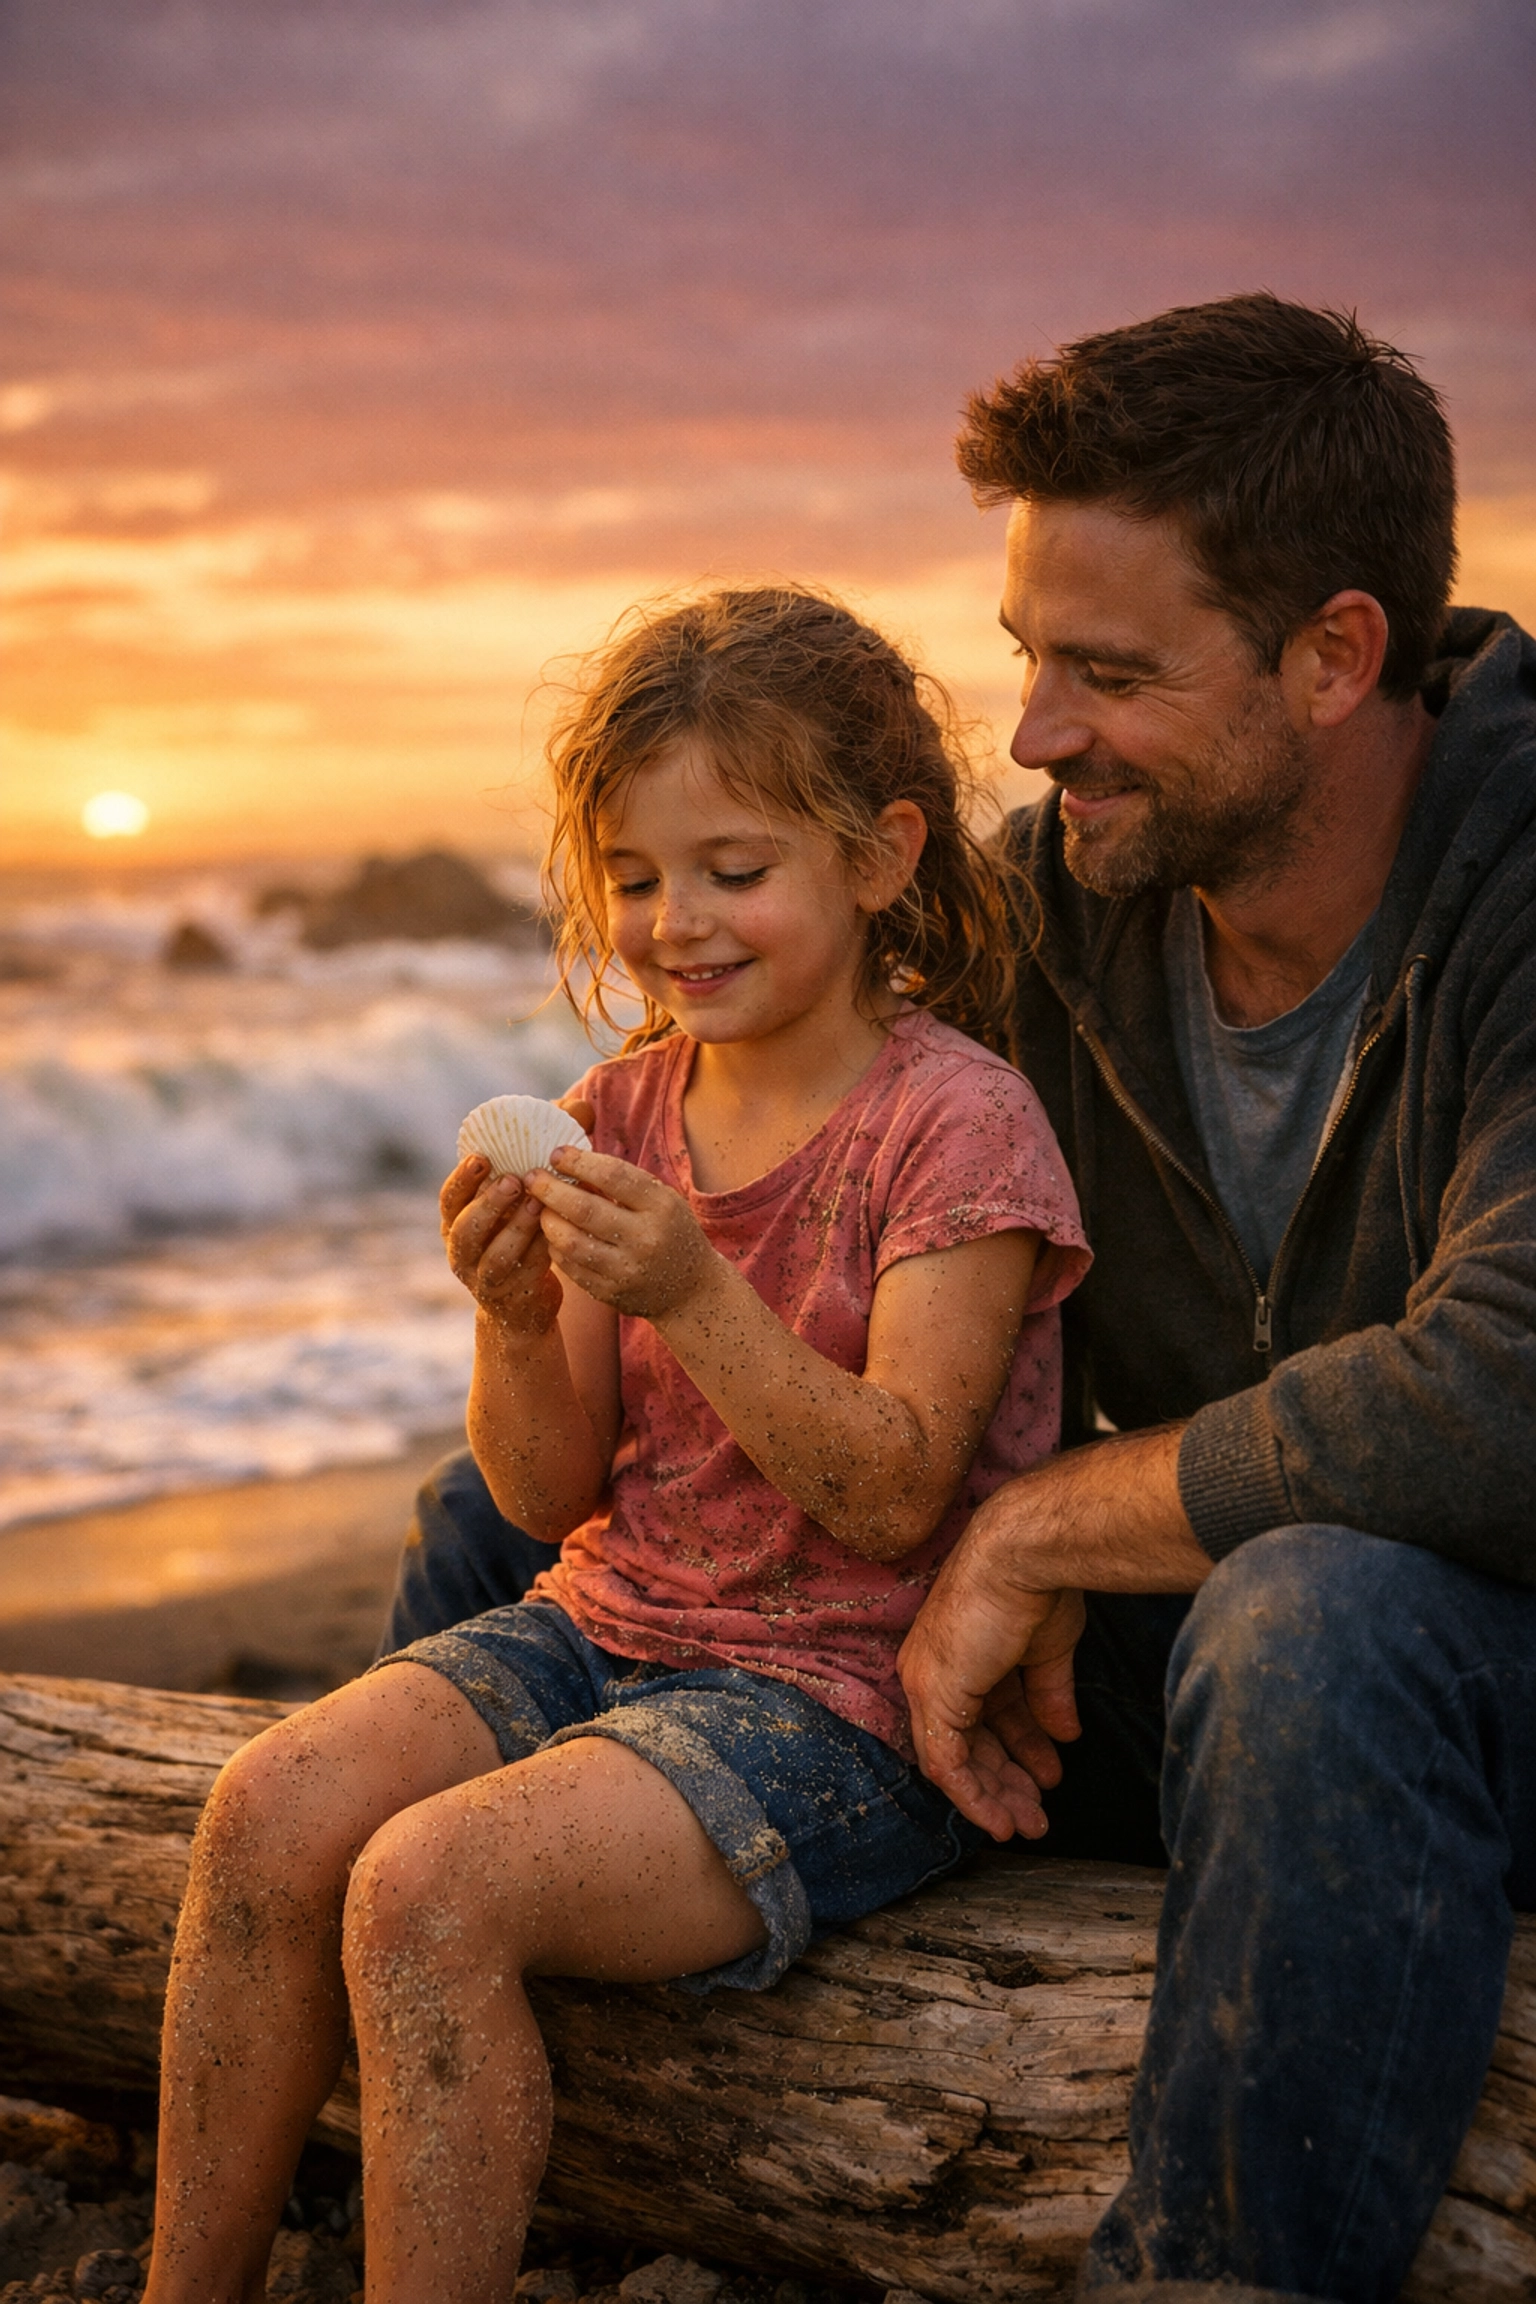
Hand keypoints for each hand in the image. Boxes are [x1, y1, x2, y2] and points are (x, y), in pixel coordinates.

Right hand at [440, 1155, 562, 1334]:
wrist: (522, 1303)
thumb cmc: (520, 1234)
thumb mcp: (515, 1203)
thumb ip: (540, 1158)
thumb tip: (581, 1109)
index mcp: (455, 1223)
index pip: (449, 1199)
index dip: (462, 1179)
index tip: (481, 1157)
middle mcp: (461, 1252)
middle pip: (466, 1229)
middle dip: (489, 1203)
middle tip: (513, 1181)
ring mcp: (484, 1278)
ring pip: (496, 1255)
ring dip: (516, 1228)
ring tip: (536, 1205)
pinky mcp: (512, 1297)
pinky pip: (526, 1273)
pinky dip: (541, 1251)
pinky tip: (556, 1232)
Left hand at [528, 1144, 717, 1318]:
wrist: (690, 1290)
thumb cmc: (669, 1231)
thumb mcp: (662, 1199)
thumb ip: (622, 1182)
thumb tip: (570, 1160)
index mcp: (661, 1206)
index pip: (613, 1176)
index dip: (579, 1162)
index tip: (556, 1155)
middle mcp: (645, 1238)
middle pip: (584, 1209)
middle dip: (550, 1189)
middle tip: (532, 1177)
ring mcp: (627, 1270)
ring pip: (570, 1241)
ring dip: (547, 1220)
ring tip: (541, 1207)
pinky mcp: (611, 1293)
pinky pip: (570, 1267)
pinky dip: (556, 1247)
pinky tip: (555, 1234)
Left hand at [899, 1522, 1083, 1840]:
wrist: (1024, 1556)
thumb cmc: (1037, 1586)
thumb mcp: (1046, 1651)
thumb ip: (1048, 1696)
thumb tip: (1065, 1735)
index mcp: (958, 1657)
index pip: (976, 1718)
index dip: (1011, 1752)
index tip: (1043, 1777)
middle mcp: (932, 1672)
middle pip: (965, 1745)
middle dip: (1005, 1782)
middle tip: (1038, 1813)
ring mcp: (928, 1685)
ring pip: (953, 1763)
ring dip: (993, 1797)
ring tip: (1031, 1824)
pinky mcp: (934, 1697)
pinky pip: (946, 1765)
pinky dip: (973, 1797)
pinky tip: (1002, 1817)